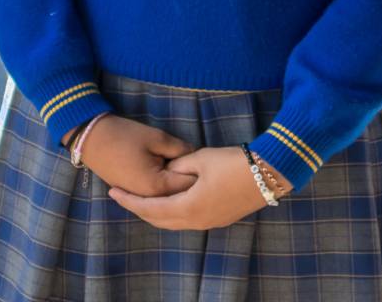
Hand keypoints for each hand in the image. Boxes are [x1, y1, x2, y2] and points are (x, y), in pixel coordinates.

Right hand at [73, 115, 197, 199]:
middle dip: (191, 183)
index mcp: (157, 187)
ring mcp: (140, 199)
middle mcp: (149, 199)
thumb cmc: (124, 136)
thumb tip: (197, 158)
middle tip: (202, 167)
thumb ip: (181, 150)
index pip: (189, 186)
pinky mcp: (134, 194)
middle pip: (180, 196)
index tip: (208, 162)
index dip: (201, 174)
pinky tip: (173, 177)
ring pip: (168, 199)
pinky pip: (156, 197)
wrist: (91, 138)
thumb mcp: (157, 137)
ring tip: (189, 171)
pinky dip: (166, 189)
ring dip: (179, 188)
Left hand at [108, 146, 267, 229]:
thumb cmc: (233, 163)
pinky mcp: (220, 218)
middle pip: (159, 220)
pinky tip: (168, 201)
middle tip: (122, 196)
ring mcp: (210, 222)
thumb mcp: (200, 159)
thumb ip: (177, 168)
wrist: (269, 174)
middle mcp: (196, 221)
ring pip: (173, 222)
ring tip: (140, 199)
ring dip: (155, 212)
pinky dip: (171, 212)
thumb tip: (165, 173)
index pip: (150, 208)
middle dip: (139, 208)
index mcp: (188, 208)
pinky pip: (186, 220)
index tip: (112, 191)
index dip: (129, 200)